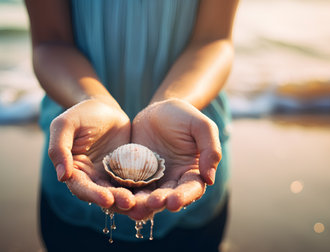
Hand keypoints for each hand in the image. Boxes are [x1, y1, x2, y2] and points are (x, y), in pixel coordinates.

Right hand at [48, 98, 135, 210]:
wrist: (106, 109)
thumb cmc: (82, 114)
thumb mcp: (65, 124)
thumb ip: (58, 148)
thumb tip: (63, 176)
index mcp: (73, 171)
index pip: (81, 188)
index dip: (93, 195)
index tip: (107, 199)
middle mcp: (91, 178)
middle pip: (102, 195)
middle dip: (115, 200)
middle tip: (128, 202)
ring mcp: (110, 177)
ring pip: (119, 193)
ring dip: (129, 200)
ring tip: (141, 202)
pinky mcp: (126, 173)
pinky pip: (134, 184)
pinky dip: (141, 190)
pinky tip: (151, 193)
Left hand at [132, 98, 221, 212]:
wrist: (157, 110)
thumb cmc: (184, 116)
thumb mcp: (202, 126)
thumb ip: (211, 149)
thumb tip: (210, 179)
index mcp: (192, 173)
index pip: (191, 190)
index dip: (183, 197)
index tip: (174, 202)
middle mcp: (173, 181)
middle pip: (168, 197)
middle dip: (160, 202)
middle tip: (152, 203)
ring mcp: (153, 180)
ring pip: (148, 196)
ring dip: (142, 203)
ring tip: (134, 207)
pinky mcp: (135, 175)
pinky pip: (130, 186)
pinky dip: (125, 193)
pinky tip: (118, 196)